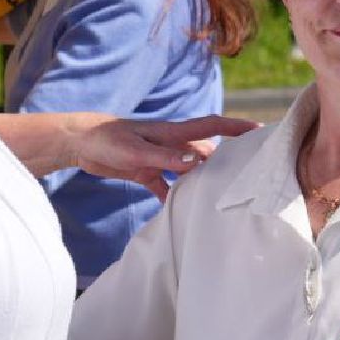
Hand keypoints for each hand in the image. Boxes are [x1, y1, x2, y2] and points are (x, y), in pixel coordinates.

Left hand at [73, 114, 259, 200]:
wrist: (80, 142)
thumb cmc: (108, 140)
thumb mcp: (136, 151)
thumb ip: (165, 156)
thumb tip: (197, 160)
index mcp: (172, 133)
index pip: (211, 127)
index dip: (235, 128)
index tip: (260, 131)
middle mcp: (171, 144)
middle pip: (206, 151)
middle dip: (226, 159)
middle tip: (249, 173)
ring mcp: (160, 158)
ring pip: (189, 170)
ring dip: (202, 180)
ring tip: (221, 196)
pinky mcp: (147, 172)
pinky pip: (167, 186)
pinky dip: (174, 198)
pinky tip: (182, 213)